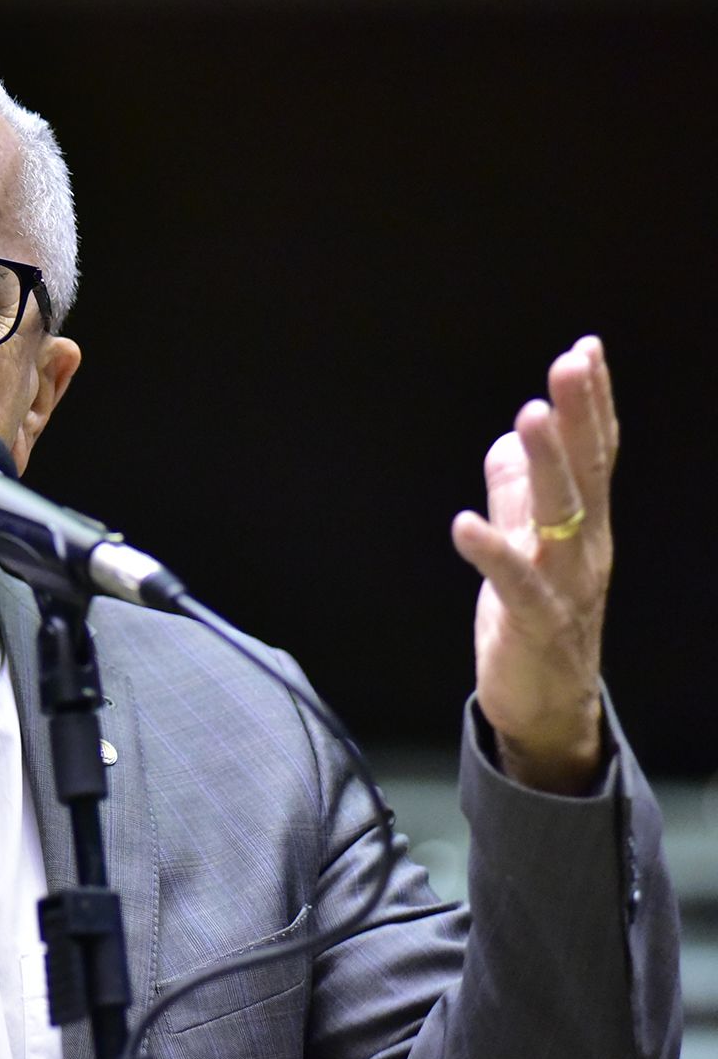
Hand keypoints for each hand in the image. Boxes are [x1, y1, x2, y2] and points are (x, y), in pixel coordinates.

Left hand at [450, 336, 616, 793]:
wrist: (548, 707)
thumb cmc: (536, 621)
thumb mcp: (526, 547)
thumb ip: (517, 496)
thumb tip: (508, 441)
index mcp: (584, 527)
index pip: (595, 455)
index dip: (592, 405)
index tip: (585, 352)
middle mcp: (584, 549)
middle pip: (586, 474)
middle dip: (578, 417)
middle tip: (569, 366)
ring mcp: (563, 586)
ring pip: (560, 518)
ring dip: (546, 466)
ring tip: (529, 418)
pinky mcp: (532, 623)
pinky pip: (512, 583)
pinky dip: (490, 552)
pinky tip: (464, 524)